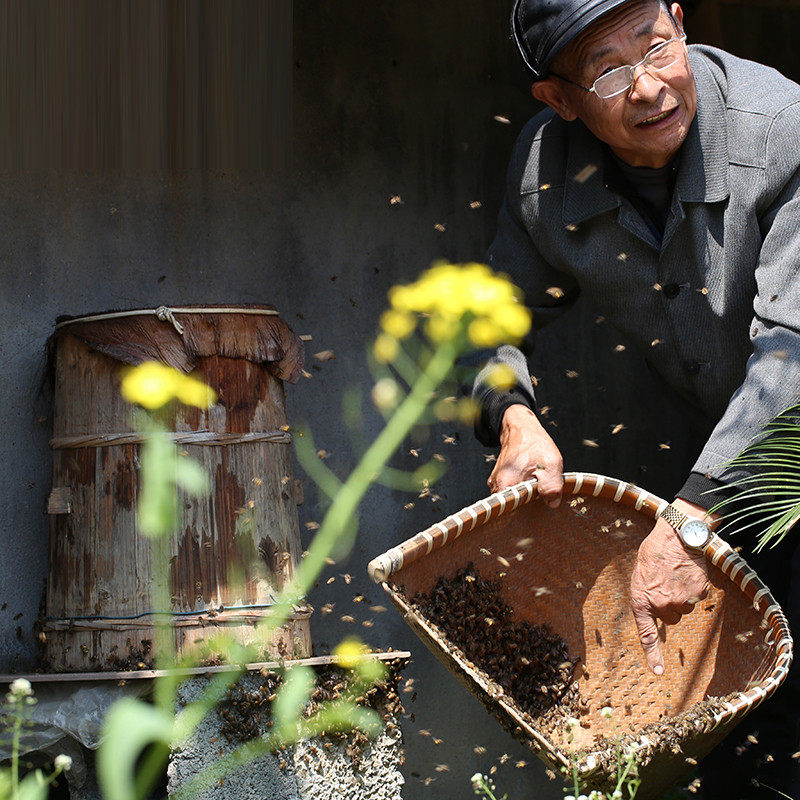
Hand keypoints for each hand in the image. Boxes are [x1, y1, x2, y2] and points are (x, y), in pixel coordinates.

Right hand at [487, 404, 563, 506]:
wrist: (521, 428)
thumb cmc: (535, 444)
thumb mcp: (551, 464)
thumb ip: (552, 487)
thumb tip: (552, 504)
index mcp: (506, 484)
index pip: (513, 512)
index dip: (528, 514)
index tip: (540, 510)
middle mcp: (496, 486)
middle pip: (512, 507)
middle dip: (528, 506)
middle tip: (542, 498)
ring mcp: (496, 483)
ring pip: (513, 499)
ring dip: (526, 497)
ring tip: (537, 487)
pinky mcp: (500, 480)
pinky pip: (512, 492)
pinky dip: (523, 491)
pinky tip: (532, 483)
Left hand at [630, 498, 719, 674]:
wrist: (676, 536)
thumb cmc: (654, 553)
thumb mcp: (641, 574)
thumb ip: (646, 595)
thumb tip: (654, 608)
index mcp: (641, 599)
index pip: (647, 633)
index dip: (652, 654)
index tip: (658, 672)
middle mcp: (660, 605)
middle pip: (671, 619)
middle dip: (669, 606)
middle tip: (666, 584)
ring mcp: (680, 601)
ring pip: (685, 609)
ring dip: (682, 596)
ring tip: (676, 575)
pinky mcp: (697, 595)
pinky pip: (698, 599)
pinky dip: (695, 589)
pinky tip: (688, 573)